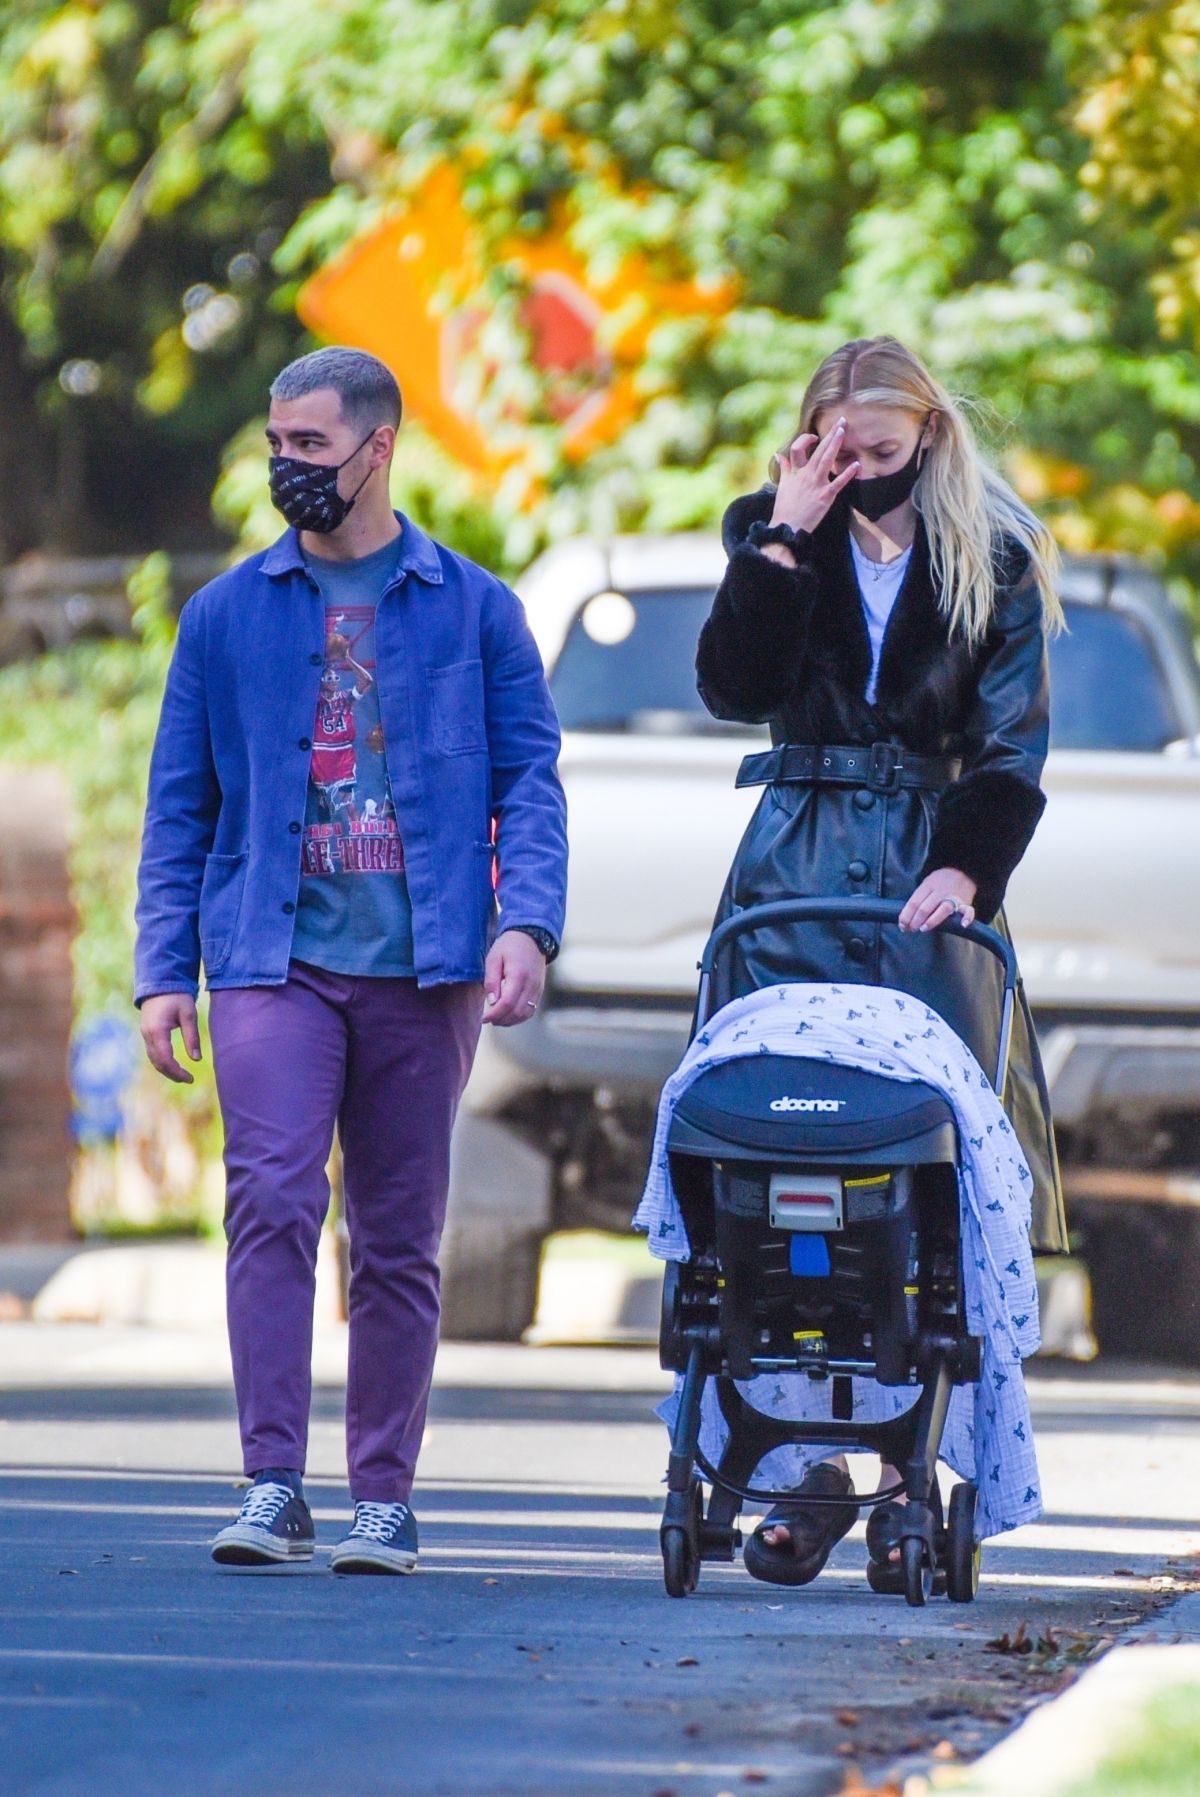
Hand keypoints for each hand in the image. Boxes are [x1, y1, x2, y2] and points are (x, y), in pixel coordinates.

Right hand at [140, 993, 202, 1082]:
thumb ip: (192, 1037)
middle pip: (157, 1062)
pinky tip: (173, 1065)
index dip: (177, 1072)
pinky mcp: (146, 1032)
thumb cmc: (177, 996)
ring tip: (182, 1076)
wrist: (160, 982)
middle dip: (172, 1074)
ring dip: (166, 1069)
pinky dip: (162, 1061)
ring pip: (153, 1059)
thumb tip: (196, 1059)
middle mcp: (147, 1034)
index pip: (166, 1059)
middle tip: (188, 1079)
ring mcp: (144, 1033)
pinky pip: (152, 1052)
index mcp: (157, 1031)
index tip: (191, 1078)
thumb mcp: (189, 1014)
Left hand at [483, 930, 546, 1026]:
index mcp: (518, 975)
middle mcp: (531, 985)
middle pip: (517, 1012)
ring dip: (510, 1021)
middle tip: (488, 1019)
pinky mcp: (540, 991)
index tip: (483, 1018)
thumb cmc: (509, 946)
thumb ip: (491, 980)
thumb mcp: (493, 958)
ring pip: (525, 1014)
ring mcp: (538, 989)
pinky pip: (531, 1010)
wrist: (532, 937)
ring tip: (497, 1018)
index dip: (494, 1014)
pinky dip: (519, 1017)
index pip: (507, 1003)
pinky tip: (508, 1014)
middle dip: (501, 1020)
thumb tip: (491, 1002)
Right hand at [770, 418, 860, 536]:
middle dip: (830, 434)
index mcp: (795, 472)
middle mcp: (806, 475)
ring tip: (843, 431)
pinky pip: (838, 483)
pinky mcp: (825, 496)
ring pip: (827, 460)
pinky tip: (857, 464)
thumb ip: (784, 469)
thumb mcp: (782, 486)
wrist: (787, 528)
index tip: (815, 437)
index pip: (797, 448)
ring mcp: (816, 485)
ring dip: (835, 444)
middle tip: (842, 421)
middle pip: (818, 449)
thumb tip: (778, 455)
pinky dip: (848, 474)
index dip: (806, 439)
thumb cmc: (784, 509)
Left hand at [899, 869, 977, 933]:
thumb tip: (906, 919)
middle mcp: (940, 891)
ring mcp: (954, 897)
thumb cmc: (940, 881)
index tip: (902, 926)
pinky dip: (967, 918)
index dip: (906, 916)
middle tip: (911, 929)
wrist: (963, 870)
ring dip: (931, 921)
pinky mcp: (966, 902)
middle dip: (915, 921)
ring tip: (923, 929)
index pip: (914, 902)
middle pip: (925, 908)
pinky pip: (968, 910)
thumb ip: (919, 899)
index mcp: (928, 886)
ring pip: (943, 910)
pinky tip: (962, 925)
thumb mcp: (927, 884)